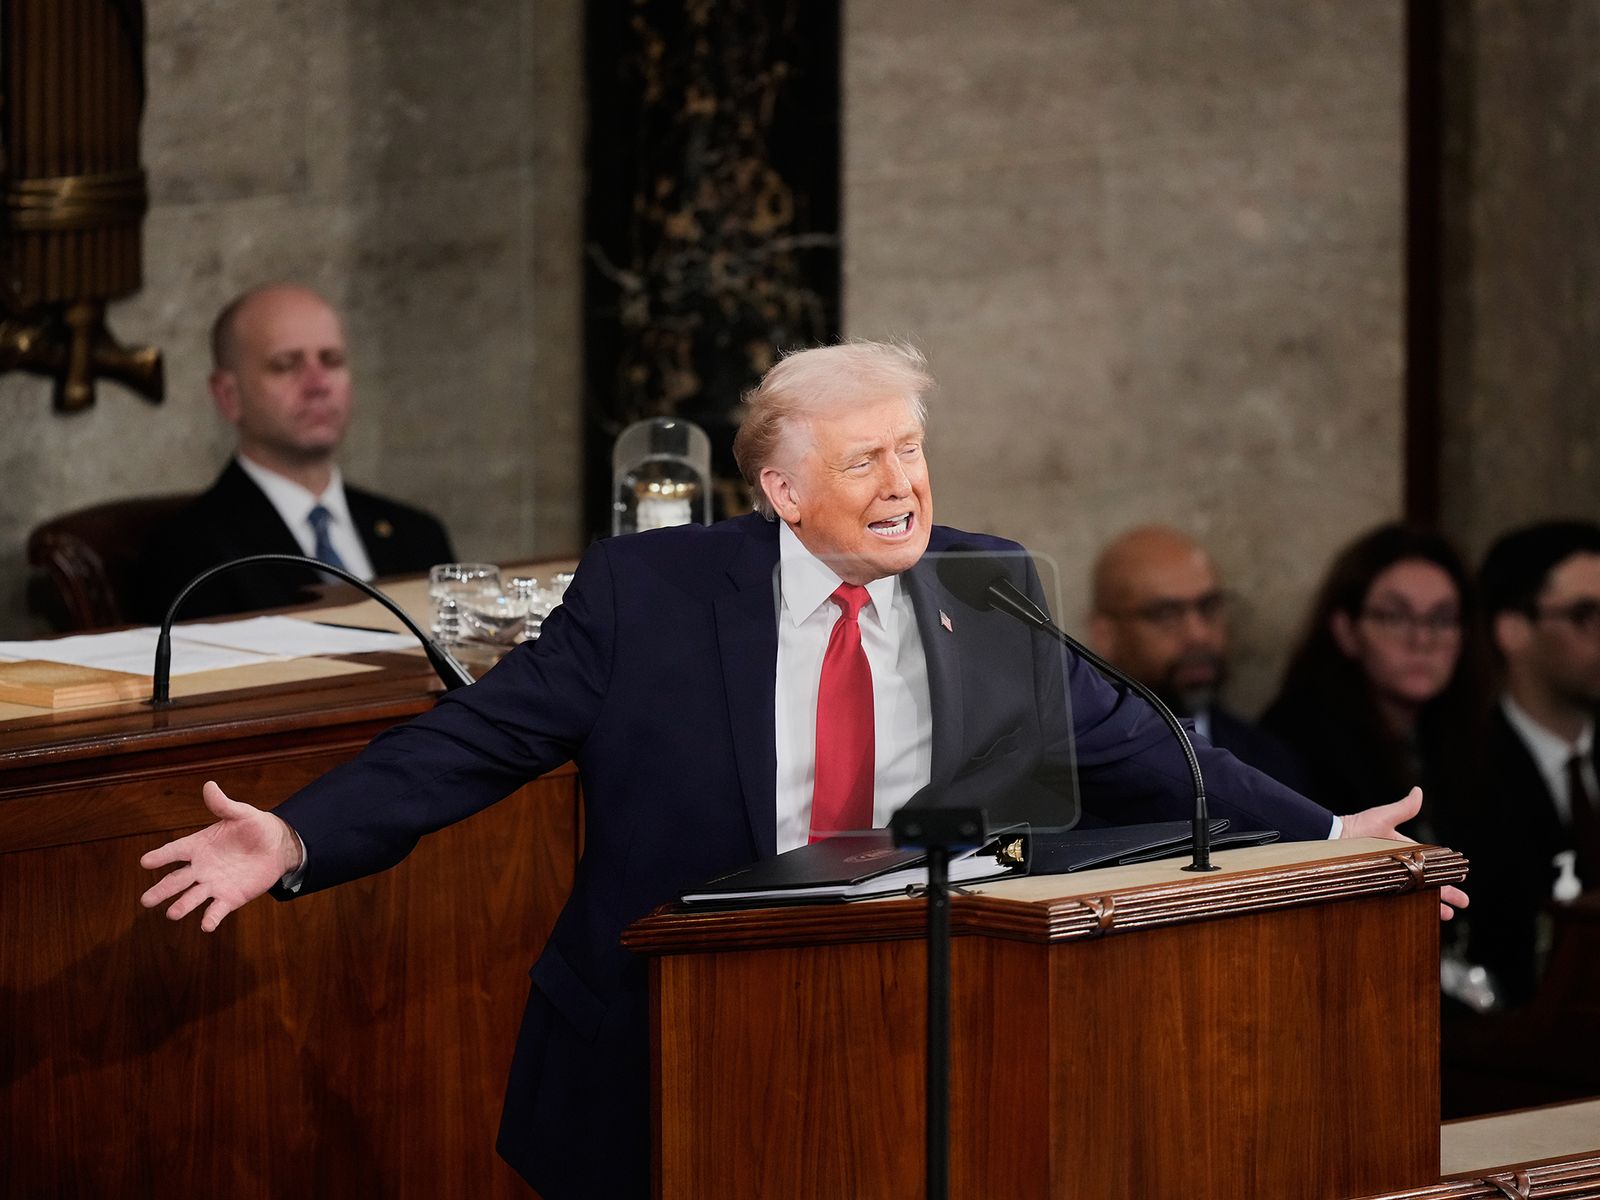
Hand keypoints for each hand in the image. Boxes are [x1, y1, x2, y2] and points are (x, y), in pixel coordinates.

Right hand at [139, 781, 302, 931]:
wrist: (276, 847)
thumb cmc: (254, 827)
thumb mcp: (241, 813)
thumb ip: (223, 805)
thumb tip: (209, 785)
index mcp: (199, 846)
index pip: (175, 851)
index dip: (161, 856)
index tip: (146, 862)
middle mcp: (201, 868)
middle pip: (177, 880)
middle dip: (161, 890)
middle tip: (146, 901)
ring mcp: (213, 885)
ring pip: (193, 898)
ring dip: (183, 906)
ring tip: (172, 914)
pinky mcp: (229, 898)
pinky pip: (217, 910)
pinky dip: (211, 918)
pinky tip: (206, 926)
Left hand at [1339, 786, 1468, 920]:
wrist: (1329, 840)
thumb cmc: (1354, 827)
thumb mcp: (1381, 817)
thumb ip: (1402, 808)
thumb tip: (1418, 791)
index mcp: (1402, 850)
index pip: (1429, 864)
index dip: (1444, 873)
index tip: (1461, 879)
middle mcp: (1397, 866)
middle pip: (1427, 882)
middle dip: (1446, 892)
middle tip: (1462, 903)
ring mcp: (1387, 878)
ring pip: (1415, 894)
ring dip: (1432, 904)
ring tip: (1447, 915)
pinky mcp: (1376, 888)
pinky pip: (1396, 901)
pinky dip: (1408, 909)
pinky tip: (1420, 917)